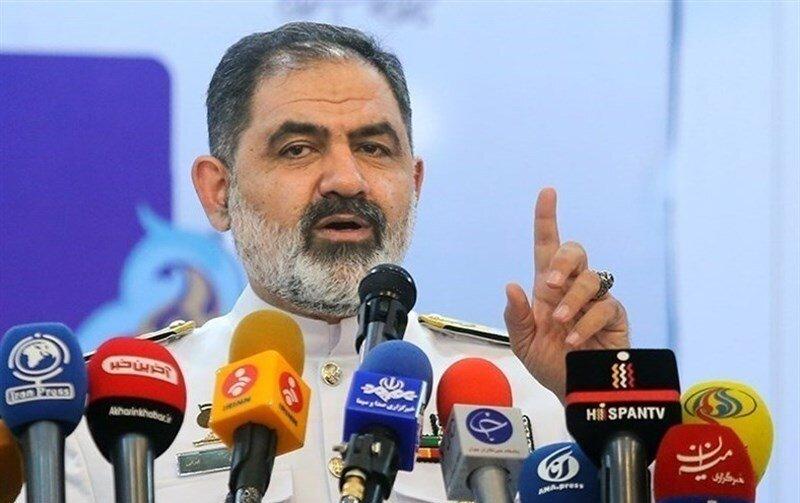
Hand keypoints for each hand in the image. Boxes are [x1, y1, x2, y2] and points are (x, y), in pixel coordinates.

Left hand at [504, 188, 629, 402]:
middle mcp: (572, 287)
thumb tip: (512, 285)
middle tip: (548, 284)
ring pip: (592, 277)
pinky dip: (587, 321)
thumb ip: (515, 316)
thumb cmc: (550, 363)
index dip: (547, 219)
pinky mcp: (615, 317)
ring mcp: (596, 300)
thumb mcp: (523, 342)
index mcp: (547, 288)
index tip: (547, 193)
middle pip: (575, 251)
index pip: (547, 246)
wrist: (575, 391)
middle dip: (563, 261)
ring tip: (560, 323)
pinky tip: (575, 338)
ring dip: (573, 298)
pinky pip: (606, 306)